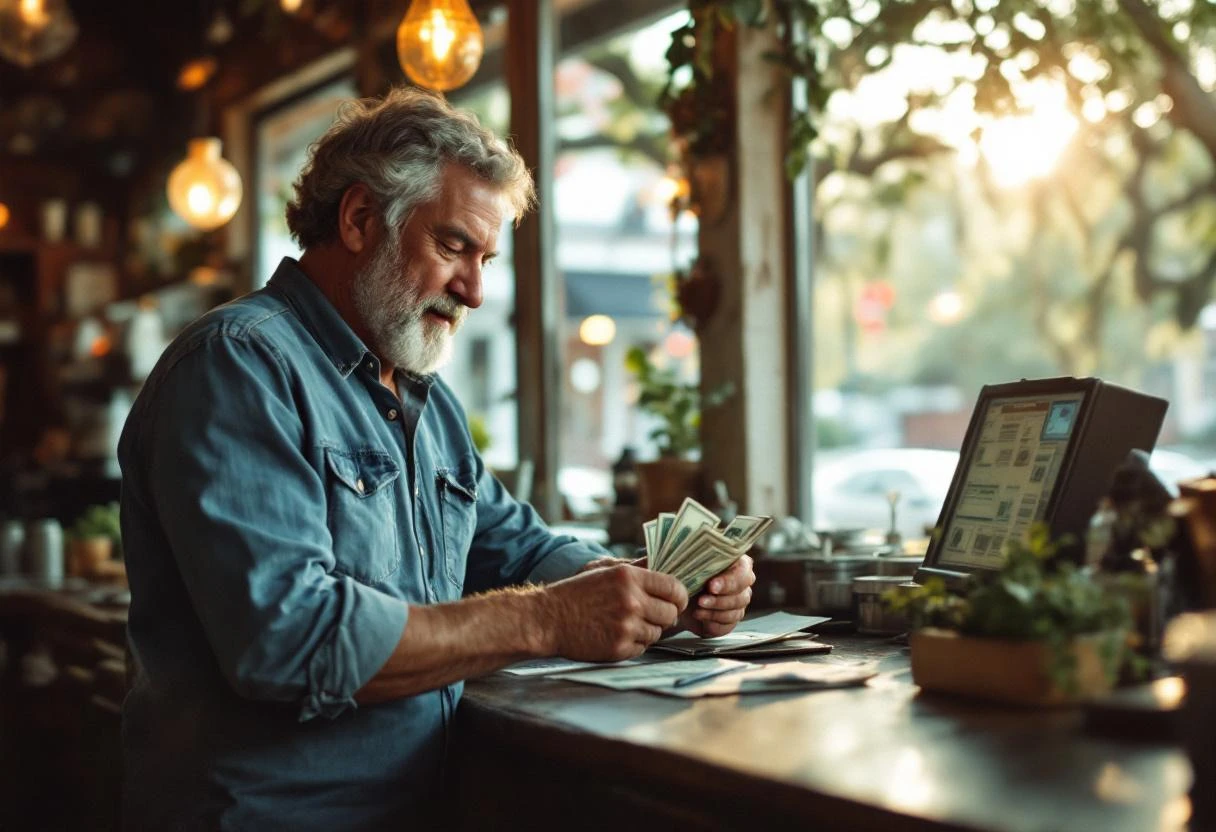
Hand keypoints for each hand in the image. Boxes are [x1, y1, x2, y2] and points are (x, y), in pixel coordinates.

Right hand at [540, 564, 687, 661]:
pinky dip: (634, 643)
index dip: (679, 596)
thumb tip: (668, 567)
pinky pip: (642, 647)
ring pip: (657, 632)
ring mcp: (626, 626)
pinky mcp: (619, 648)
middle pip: (671, 614)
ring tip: (624, 623)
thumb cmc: (577, 593)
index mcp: (629, 577)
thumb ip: (638, 569)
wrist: (548, 619)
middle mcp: (631, 601)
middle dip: (664, 615)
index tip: (675, 600)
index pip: (674, 588)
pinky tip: (615, 634)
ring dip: (647, 630)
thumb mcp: (606, 571)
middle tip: (649, 614)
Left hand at [678, 555, 754, 637]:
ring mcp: (739, 604)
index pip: (743, 574)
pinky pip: (727, 626)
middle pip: (742, 596)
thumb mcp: (693, 562)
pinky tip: (700, 617)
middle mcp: (743, 585)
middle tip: (701, 600)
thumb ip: (702, 559)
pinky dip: (713, 624)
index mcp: (738, 565)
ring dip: (714, 612)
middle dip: (719, 600)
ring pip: (736, 613)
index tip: (711, 586)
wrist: (678, 593)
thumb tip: (699, 558)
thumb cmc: (688, 572)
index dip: (728, 582)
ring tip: (697, 610)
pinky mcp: (730, 621)